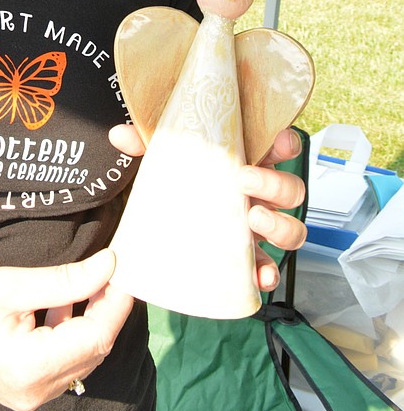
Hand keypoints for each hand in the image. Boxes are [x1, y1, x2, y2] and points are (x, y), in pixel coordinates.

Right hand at [0, 249, 132, 410]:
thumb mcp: (11, 284)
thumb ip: (65, 279)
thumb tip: (108, 266)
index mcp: (31, 367)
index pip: (97, 336)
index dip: (117, 302)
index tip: (127, 270)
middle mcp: (32, 391)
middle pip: (92, 351)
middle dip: (106, 310)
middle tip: (113, 270)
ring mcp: (25, 396)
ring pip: (78, 360)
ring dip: (89, 322)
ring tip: (91, 282)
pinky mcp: (17, 389)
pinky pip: (59, 365)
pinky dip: (68, 335)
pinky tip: (60, 306)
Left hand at [108, 124, 306, 292]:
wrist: (169, 217)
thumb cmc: (180, 178)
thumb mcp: (164, 158)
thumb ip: (144, 144)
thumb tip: (119, 135)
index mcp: (247, 162)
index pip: (279, 148)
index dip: (285, 143)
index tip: (277, 142)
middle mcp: (261, 195)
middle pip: (291, 190)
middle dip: (276, 183)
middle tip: (244, 178)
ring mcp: (258, 228)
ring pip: (291, 229)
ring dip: (280, 225)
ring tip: (253, 219)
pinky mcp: (248, 259)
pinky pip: (270, 269)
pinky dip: (269, 274)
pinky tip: (259, 276)